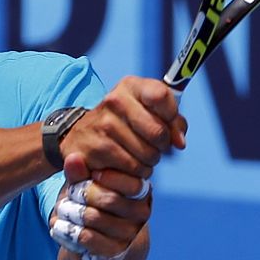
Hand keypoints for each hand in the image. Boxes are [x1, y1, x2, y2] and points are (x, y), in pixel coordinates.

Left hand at [49, 152, 152, 259]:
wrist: (88, 240)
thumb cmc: (89, 202)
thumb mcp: (84, 183)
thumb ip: (80, 172)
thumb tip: (73, 158)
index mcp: (141, 190)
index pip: (131, 181)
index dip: (107, 176)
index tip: (91, 174)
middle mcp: (140, 212)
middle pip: (108, 198)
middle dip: (81, 194)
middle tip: (69, 194)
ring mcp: (129, 234)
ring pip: (93, 217)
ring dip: (69, 212)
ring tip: (62, 209)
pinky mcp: (114, 251)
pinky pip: (86, 237)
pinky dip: (66, 230)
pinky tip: (58, 225)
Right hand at [59, 76, 186, 191]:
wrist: (80, 135)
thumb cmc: (123, 123)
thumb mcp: (147, 111)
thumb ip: (173, 121)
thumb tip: (179, 142)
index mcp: (130, 86)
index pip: (161, 96)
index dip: (172, 117)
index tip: (169, 127)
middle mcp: (114, 101)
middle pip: (158, 131)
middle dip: (162, 146)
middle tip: (153, 147)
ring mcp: (103, 125)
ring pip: (148, 154)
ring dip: (149, 161)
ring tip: (139, 156)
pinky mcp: (97, 149)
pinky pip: (133, 168)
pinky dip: (136, 172)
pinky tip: (127, 165)